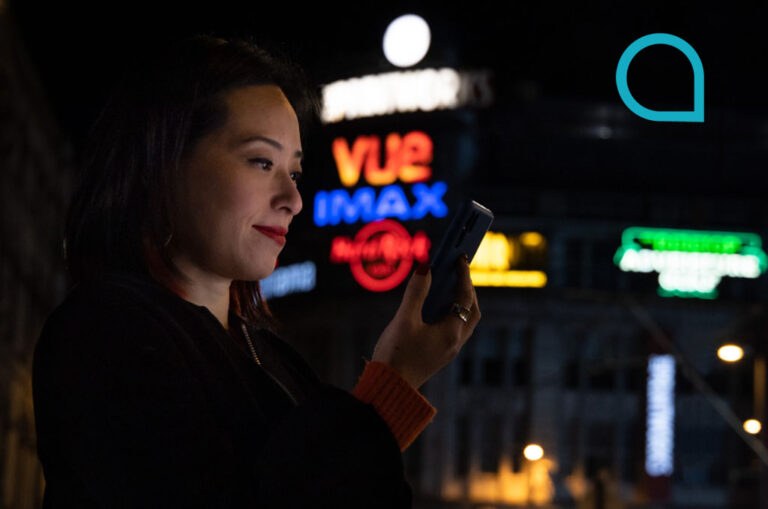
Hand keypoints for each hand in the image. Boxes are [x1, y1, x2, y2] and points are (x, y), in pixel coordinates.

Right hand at [371, 255, 480, 389]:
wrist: (389, 390)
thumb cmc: (395, 356)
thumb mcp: (404, 320)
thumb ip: (416, 292)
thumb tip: (426, 267)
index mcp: (451, 332)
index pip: (465, 297)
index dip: (463, 275)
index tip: (460, 258)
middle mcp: (455, 342)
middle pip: (472, 310)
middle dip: (467, 289)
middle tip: (458, 270)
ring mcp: (449, 350)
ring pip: (465, 321)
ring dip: (461, 302)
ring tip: (449, 285)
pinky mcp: (439, 355)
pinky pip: (454, 329)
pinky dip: (451, 313)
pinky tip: (436, 307)